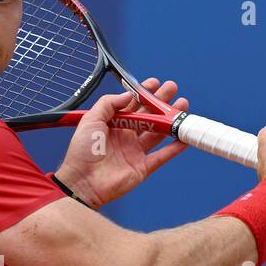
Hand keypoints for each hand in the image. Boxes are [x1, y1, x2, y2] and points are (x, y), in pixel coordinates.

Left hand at [54, 78, 188, 208]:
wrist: (82, 182)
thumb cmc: (82, 152)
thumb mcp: (90, 120)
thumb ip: (108, 103)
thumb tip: (127, 94)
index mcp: (113, 125)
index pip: (132, 105)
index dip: (144, 93)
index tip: (155, 83)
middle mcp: (126, 137)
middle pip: (148, 116)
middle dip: (161, 102)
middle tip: (173, 88)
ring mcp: (135, 152)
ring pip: (158, 133)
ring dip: (171, 120)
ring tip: (183, 106)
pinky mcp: (142, 168)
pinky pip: (162, 156)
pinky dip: (174, 148)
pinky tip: (184, 136)